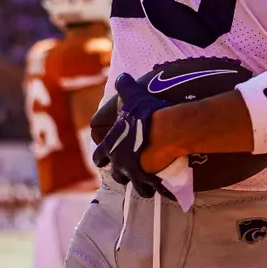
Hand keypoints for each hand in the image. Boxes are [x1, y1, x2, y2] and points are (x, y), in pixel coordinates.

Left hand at [91, 73, 176, 198]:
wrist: (167, 130)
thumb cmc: (147, 113)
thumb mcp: (133, 96)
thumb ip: (125, 87)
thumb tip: (121, 76)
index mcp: (112, 145)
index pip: (99, 155)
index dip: (100, 157)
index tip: (102, 159)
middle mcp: (120, 162)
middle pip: (115, 174)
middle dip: (121, 173)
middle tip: (128, 170)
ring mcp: (134, 173)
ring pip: (133, 186)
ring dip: (139, 185)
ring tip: (146, 184)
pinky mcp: (151, 179)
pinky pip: (154, 189)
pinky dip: (159, 191)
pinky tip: (164, 191)